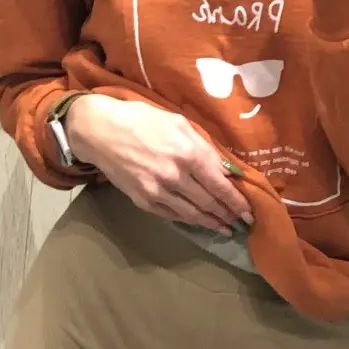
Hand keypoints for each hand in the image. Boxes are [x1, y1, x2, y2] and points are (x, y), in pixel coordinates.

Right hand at [65, 94, 253, 234]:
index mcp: (188, 153)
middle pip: (209, 203)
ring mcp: (158, 192)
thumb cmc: (142, 120)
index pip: (220, 185)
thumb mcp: (178, 123)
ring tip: (224, 228)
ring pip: (192, 214)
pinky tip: (198, 222)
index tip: (248, 211)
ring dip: (211, 223)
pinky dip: (188, 220)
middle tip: (241, 223)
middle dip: (227, 215)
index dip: (236, 201)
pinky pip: (172, 215)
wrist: (100, 131)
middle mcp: (176, 176)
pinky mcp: (144, 201)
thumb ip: (203, 147)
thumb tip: (224, 169)